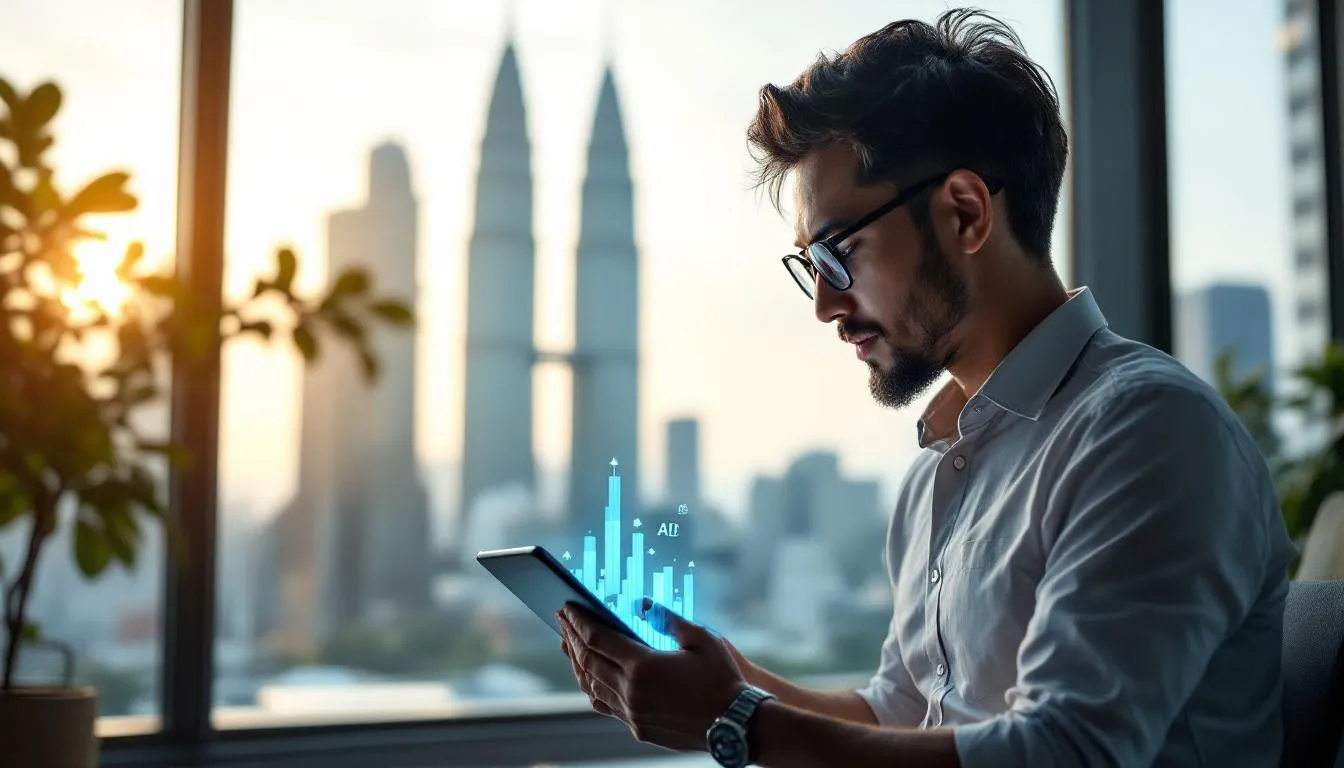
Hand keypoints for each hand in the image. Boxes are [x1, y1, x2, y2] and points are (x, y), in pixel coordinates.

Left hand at [558, 598, 746, 751]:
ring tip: (569, 644)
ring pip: (591, 685)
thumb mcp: (701, 639)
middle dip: (572, 637)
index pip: (598, 639)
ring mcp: (633, 713)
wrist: (736, 724)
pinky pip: (604, 704)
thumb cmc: (722, 679)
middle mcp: (632, 692)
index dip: (579, 621)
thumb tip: (643, 604)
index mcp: (644, 667)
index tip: (567, 607)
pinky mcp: (638, 727)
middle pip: (588, 661)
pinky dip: (591, 686)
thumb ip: (667, 618)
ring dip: (576, 662)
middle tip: (562, 619)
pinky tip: (589, 675)